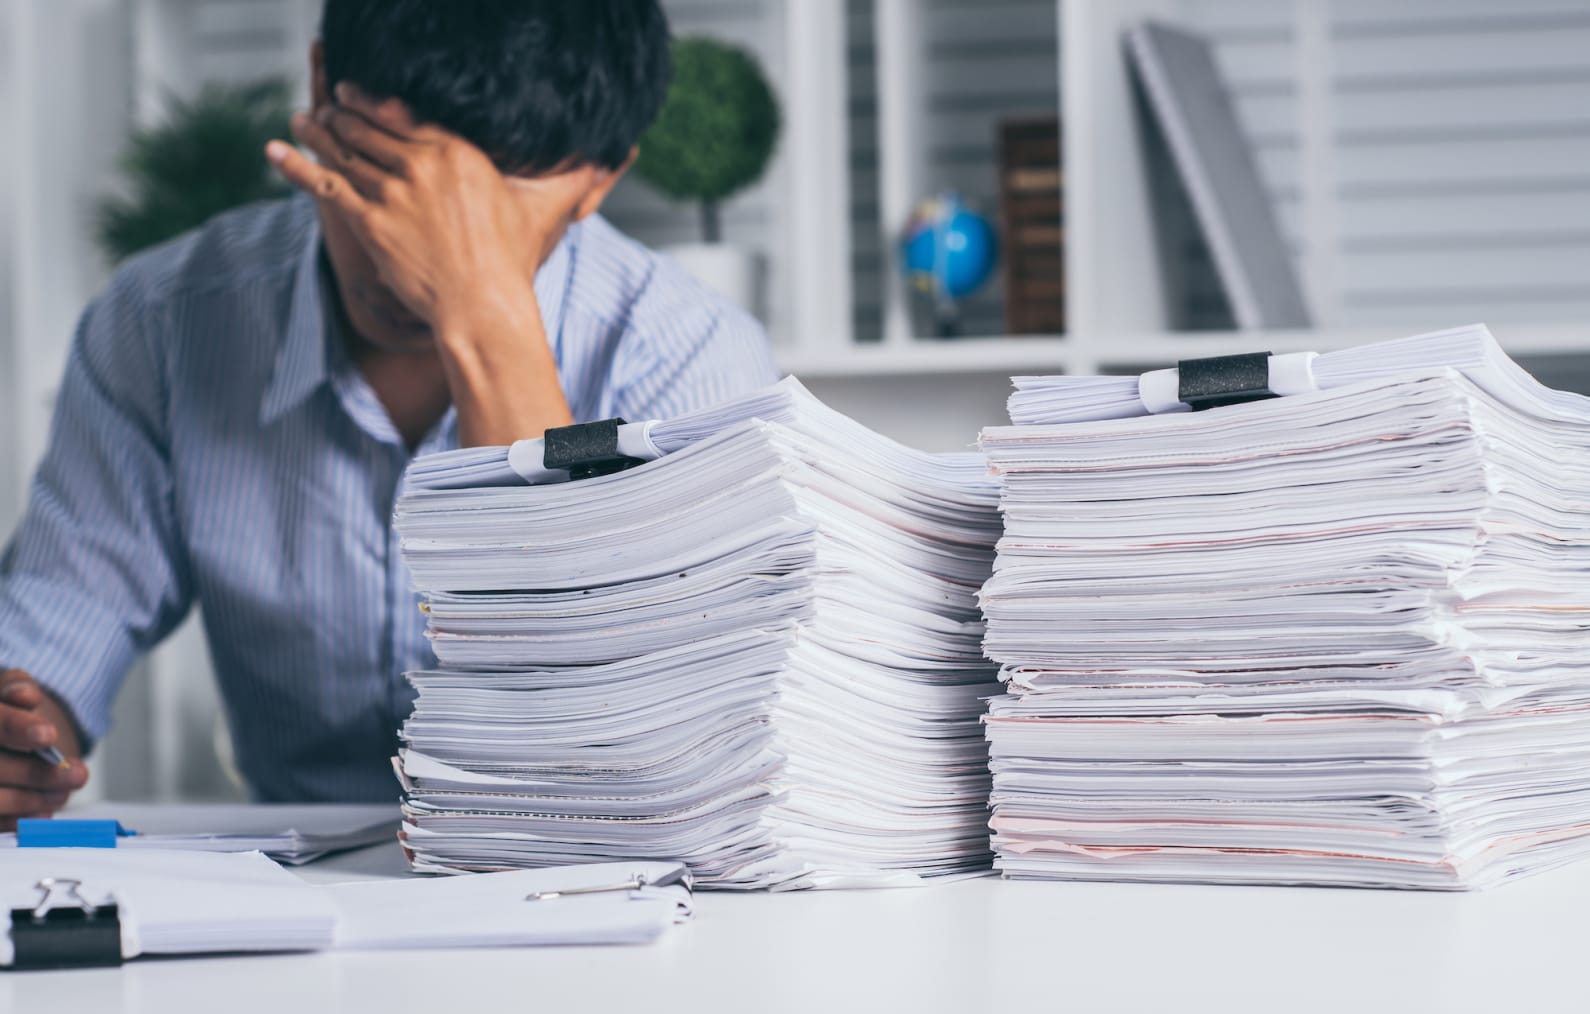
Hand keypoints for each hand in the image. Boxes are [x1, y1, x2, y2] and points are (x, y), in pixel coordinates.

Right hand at [0, 670, 88, 830]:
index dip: (16, 728)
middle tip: (76, 774)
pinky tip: (42, 813)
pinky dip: (16, 820)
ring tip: (63, 792)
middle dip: (34, 773)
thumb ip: (16, 686)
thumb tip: (26, 696)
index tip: (49, 735)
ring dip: (30, 799)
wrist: (5, 733)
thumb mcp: (9, 687)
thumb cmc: (5, 710)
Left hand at [268, 83, 596, 337]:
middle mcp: (421, 162)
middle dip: (343, 113)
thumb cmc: (514, 263)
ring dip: (317, 132)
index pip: (405, 114)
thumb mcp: (544, 210)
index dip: (375, 101)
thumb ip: (571, 179)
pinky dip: (295, 164)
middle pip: (369, 126)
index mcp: (459, 151)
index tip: (359, 94)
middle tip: (327, 107)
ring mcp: (391, 189)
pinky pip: (324, 182)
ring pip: (343, 149)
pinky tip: (275, 150)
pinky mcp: (369, 219)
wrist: (483, 305)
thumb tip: (609, 163)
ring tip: (302, 122)